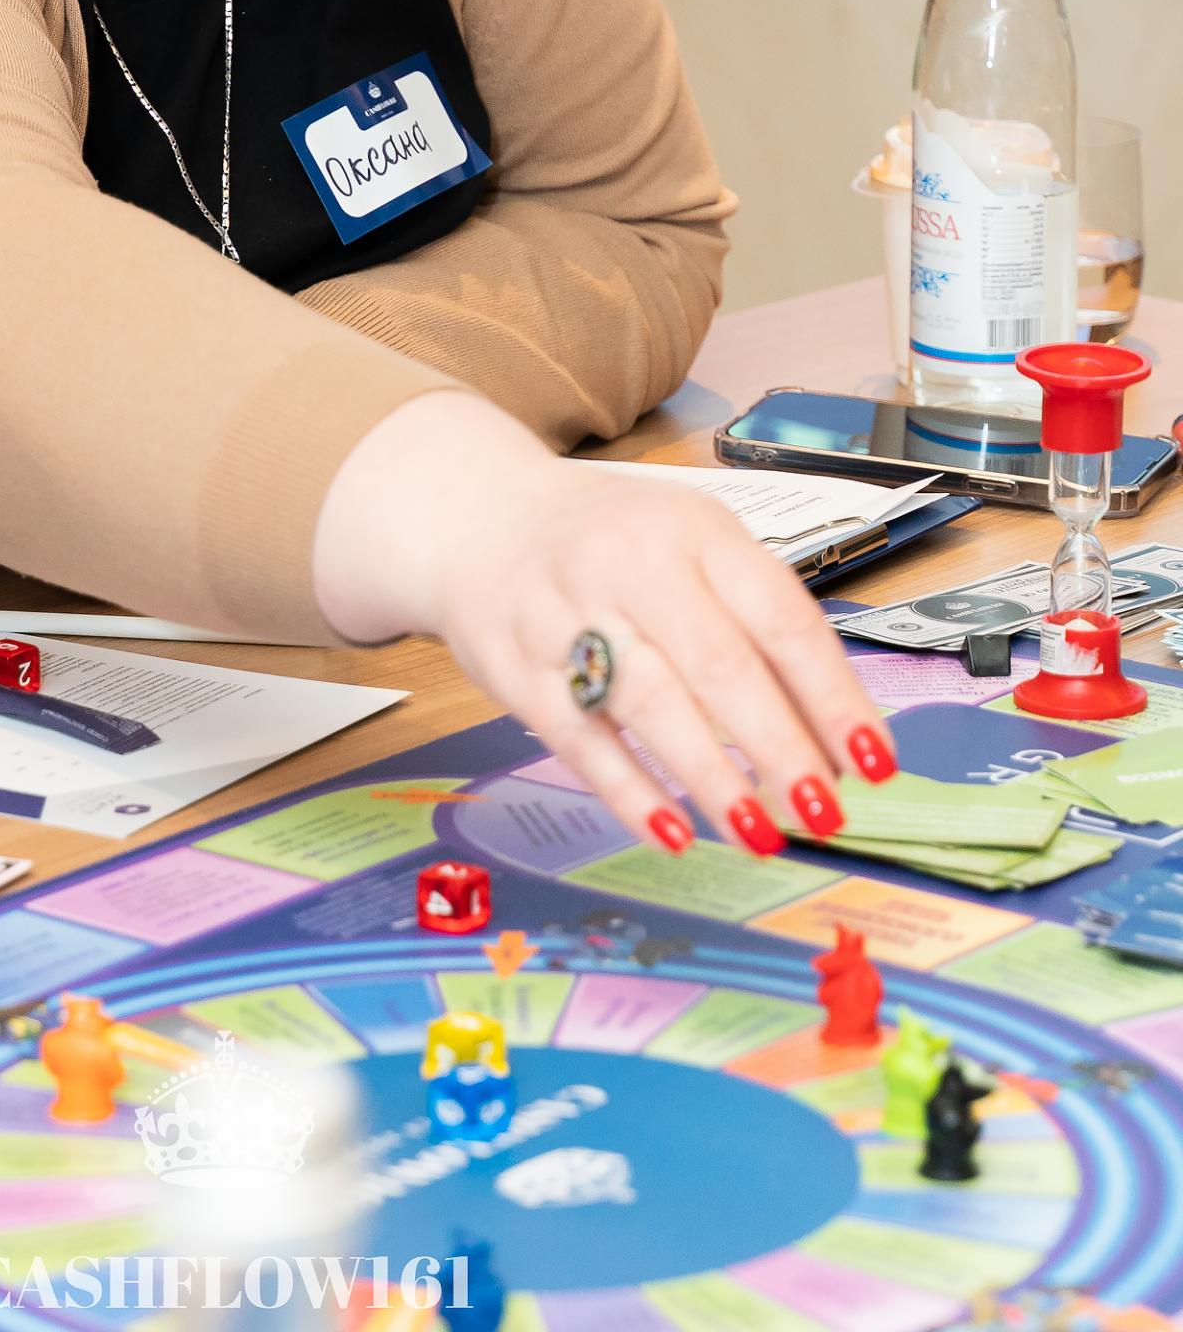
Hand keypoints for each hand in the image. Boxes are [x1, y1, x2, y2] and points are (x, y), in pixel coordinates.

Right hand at [313, 394, 893, 856]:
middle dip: (780, 746)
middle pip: (718, 663)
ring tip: (760, 832)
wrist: (472, 515)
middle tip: (825, 811)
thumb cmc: (605, 540)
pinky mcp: (516, 668)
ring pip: (649, 703)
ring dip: (711, 776)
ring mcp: (565, 614)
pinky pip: (579, 739)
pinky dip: (629, 791)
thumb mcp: (687, 542)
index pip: (778, 614)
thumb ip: (753, 619)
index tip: (874, 761)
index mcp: (690, 528)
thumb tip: (832, 730)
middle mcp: (628, 563)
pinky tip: (673, 830)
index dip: (832, 694)